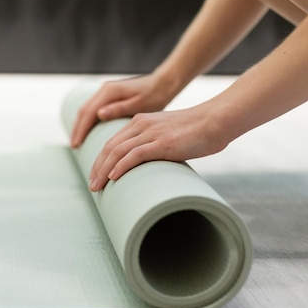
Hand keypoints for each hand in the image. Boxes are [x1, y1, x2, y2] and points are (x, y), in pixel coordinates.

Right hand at [70, 74, 177, 147]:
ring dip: (80, 125)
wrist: (164, 82)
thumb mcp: (139, 103)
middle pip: (83, 111)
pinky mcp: (109, 96)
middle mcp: (104, 90)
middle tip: (74, 147)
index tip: (76, 145)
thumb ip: (119, 108)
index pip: (88, 113)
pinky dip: (87, 121)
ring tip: (77, 142)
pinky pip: (92, 109)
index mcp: (109, 92)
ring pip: (86, 110)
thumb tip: (98, 114)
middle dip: (77, 129)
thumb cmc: (155, 94)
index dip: (81, 130)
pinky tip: (87, 132)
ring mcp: (106, 92)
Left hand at [88, 105, 228, 191]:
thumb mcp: (168, 135)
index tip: (95, 174)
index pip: (112, 142)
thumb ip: (155, 145)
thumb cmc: (196, 131)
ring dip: (104, 171)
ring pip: (117, 152)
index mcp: (140, 121)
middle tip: (92, 185)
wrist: (215, 121)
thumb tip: (148, 166)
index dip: (100, 159)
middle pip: (109, 147)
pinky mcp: (161, 143)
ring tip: (97, 186)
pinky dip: (121, 166)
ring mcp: (150, 133)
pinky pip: (134, 155)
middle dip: (97, 167)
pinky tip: (113, 178)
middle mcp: (141, 125)